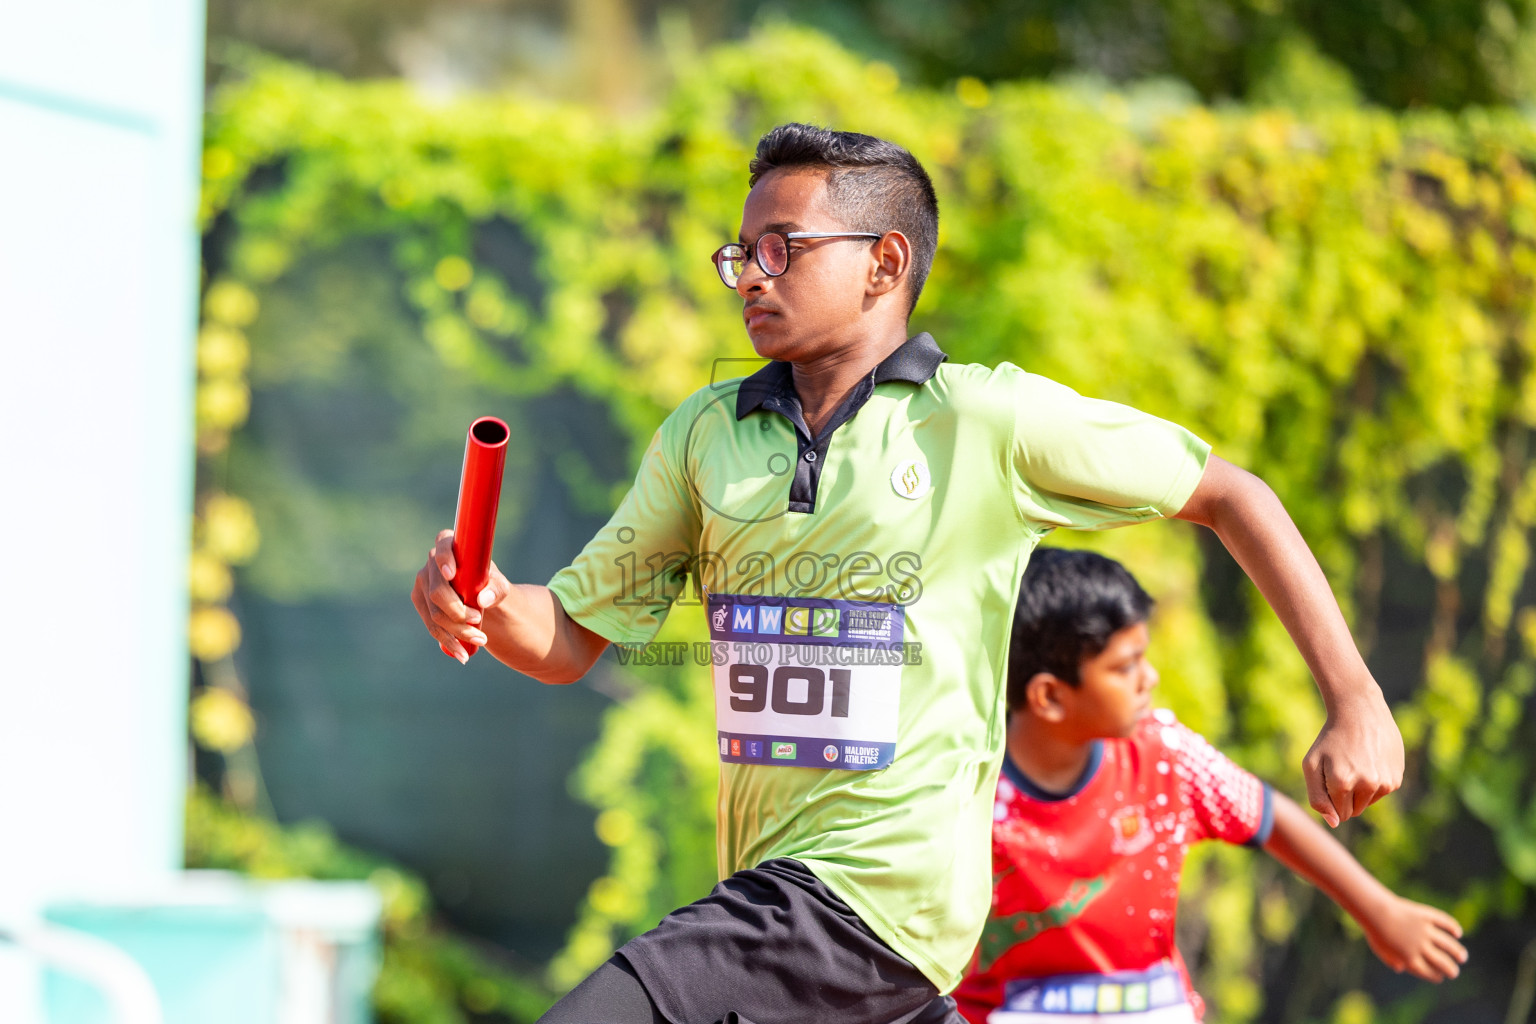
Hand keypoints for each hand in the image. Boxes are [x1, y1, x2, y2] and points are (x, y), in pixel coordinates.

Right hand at [410, 529, 512, 663]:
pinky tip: (463, 654)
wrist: (481, 599)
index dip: (444, 559)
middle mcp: (431, 564)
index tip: (451, 574)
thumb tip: (483, 599)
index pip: (442, 545)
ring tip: (481, 640)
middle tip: (478, 619)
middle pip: (437, 590)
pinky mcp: (420, 603)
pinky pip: (431, 626)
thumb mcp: (500, 586)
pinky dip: (448, 641)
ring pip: (434, 613)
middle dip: (457, 610)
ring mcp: (422, 584)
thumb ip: (496, 589)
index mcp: (449, 546)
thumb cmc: (490, 584)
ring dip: (457, 630)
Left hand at [1303, 684, 1403, 825]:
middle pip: (1354, 812)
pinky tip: (1369, 761)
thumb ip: (1318, 798)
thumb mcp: (1312, 765)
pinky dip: (1374, 783)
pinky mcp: (1396, 778)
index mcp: (1342, 782)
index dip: (1332, 800)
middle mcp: (1366, 785)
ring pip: (1368, 803)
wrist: (1360, 712)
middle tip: (1342, 770)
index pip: (1338, 814)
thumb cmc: (1330, 739)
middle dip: (1345, 798)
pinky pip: (1381, 792)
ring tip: (1355, 764)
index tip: (1330, 780)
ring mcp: (1384, 782)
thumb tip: (1335, 823)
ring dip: (1360, 790)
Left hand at [1363, 896, 1466, 981]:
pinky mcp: (1426, 916)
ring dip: (1458, 952)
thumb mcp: (1380, 949)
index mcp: (1409, 959)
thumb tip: (1400, 969)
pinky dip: (1453, 927)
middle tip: (1455, 972)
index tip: (1440, 977)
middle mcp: (1420, 947)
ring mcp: (1424, 931)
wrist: (1374, 910)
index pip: (1430, 973)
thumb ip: (1391, 960)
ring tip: (1462, 957)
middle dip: (1451, 970)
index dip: (1437, 976)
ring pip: (1448, 944)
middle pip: (1442, 962)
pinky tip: (1457, 932)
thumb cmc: (1375, 931)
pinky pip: (1444, 922)